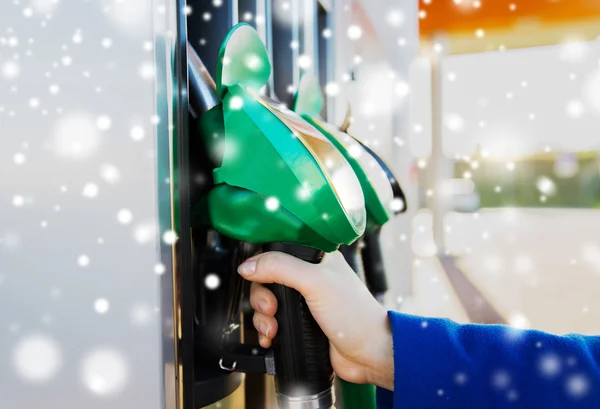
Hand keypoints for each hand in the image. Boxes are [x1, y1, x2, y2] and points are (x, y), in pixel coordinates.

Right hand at [238, 251, 393, 389]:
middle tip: (271, 309)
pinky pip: (273, 324)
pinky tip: (270, 339)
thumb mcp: (316, 282)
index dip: (262, 265)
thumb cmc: (355, 315)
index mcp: (316, 259)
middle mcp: (309, 278)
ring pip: (267, 303)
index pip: (278, 252)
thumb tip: (248, 265)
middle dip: (261, 297)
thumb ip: (281, 268)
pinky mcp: (300, 325)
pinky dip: (266, 332)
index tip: (256, 278)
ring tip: (272, 329)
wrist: (369, 354)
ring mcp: (304, 303)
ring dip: (262, 318)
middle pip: (267, 280)